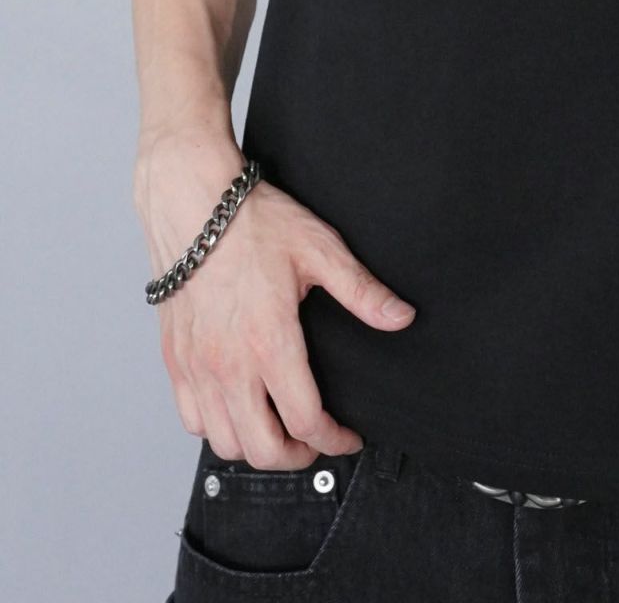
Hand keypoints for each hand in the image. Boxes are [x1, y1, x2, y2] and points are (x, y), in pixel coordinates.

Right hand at [134, 128, 416, 468]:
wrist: (192, 204)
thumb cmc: (253, 223)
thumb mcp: (320, 250)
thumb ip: (362, 291)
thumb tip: (401, 317)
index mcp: (270, 342)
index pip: (306, 421)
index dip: (334, 440)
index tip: (348, 437)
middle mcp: (228, 364)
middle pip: (263, 449)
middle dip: (298, 456)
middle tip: (318, 441)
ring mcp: (197, 366)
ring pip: (224, 442)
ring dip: (257, 448)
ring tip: (282, 430)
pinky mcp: (175, 360)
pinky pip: (191, 418)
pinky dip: (217, 428)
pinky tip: (239, 409)